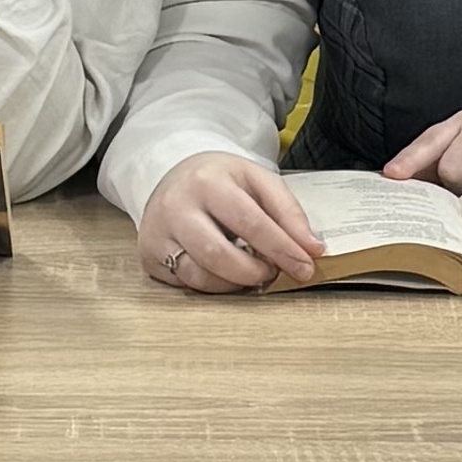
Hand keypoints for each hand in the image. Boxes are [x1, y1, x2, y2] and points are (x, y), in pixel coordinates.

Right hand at [138, 150, 324, 292]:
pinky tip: (226, 273)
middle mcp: (176, 207)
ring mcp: (158, 233)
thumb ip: (288, 212)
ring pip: (200, 276)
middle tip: (274, 272)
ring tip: (252, 272)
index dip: (282, 248)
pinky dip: (215, 285)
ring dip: (236, 283)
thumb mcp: (256, 180)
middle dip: (255, 272)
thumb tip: (312, 249)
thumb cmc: (220, 181)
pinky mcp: (149, 255)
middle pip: (219, 254)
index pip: (250, 222)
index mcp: (207, 181)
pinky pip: (186, 283)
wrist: (171, 175)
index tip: (306, 266)